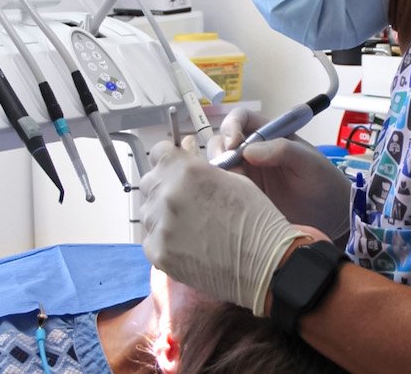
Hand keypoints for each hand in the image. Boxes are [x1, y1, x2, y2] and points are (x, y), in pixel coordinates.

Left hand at [140, 140, 304, 314]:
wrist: (263, 262)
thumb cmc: (255, 217)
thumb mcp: (233, 178)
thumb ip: (201, 165)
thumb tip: (185, 147)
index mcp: (188, 170)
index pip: (159, 152)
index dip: (170, 159)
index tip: (176, 167)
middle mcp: (168, 194)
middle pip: (149, 181)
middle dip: (164, 185)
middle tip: (186, 198)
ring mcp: (161, 225)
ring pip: (148, 211)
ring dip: (162, 212)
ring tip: (189, 223)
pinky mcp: (158, 253)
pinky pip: (150, 238)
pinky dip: (163, 239)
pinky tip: (187, 242)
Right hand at [212, 108, 351, 242]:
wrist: (331, 215)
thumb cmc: (323, 181)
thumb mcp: (307, 161)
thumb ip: (282, 150)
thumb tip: (248, 151)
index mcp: (269, 134)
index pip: (242, 119)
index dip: (232, 126)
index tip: (233, 144)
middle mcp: (253, 151)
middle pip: (223, 141)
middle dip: (220, 150)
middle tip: (227, 168)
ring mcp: (247, 173)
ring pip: (220, 165)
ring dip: (218, 171)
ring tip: (230, 186)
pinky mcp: (244, 196)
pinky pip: (224, 188)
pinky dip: (220, 190)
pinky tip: (228, 198)